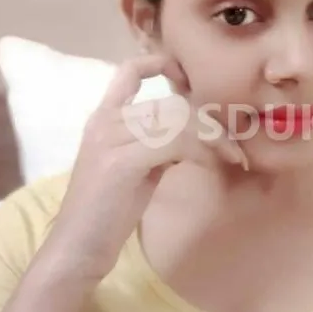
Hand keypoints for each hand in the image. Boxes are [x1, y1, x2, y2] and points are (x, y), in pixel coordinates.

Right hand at [42, 53, 247, 281]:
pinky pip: (175, 142)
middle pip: (172, 105)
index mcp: (104, 118)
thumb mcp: (135, 169)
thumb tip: (195, 137)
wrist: (78, 248)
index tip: (185, 75)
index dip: (157, 63)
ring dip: (213, 139)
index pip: (127, 72)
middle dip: (209, 123)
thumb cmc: (107, 213)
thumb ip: (156, 145)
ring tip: (233, 158)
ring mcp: (111, 138)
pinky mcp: (121, 161)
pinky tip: (210, 166)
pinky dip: (201, 152)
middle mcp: (105, 121)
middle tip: (234, 148)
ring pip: (177, 121)